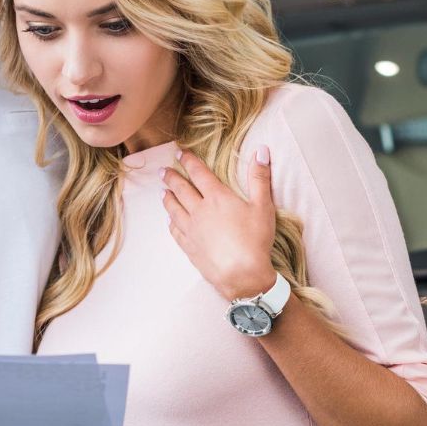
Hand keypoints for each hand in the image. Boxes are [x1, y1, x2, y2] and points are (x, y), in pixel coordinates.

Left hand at [162, 147, 277, 300]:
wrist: (242, 275)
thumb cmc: (255, 240)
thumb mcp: (263, 206)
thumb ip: (260, 177)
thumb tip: (262, 150)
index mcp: (217, 197)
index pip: (199, 173)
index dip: (188, 161)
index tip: (179, 153)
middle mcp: (200, 211)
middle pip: (181, 190)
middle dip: (171, 178)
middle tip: (163, 171)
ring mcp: (192, 230)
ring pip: (174, 209)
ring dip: (167, 199)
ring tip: (163, 192)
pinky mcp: (189, 247)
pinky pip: (175, 231)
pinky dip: (171, 223)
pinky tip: (170, 221)